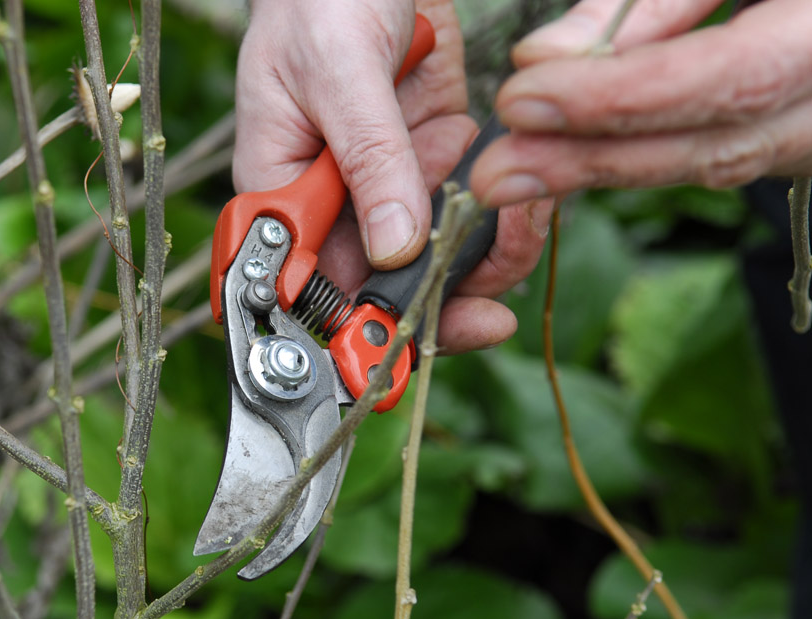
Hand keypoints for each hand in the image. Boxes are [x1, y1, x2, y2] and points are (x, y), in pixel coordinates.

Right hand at [234, 0, 551, 352]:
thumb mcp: (338, 72)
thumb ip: (368, 159)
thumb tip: (393, 249)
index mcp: (284, 193)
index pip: (307, 288)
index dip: (350, 332)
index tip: (400, 354)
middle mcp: (335, 203)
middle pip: (379, 291)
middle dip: (437, 308)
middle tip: (488, 318)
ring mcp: (389, 186)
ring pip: (436, 261)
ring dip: (484, 261)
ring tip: (521, 225)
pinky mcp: (437, 159)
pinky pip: (473, 215)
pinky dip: (507, 218)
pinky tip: (528, 201)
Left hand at [473, 0, 811, 206]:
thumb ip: (648, 2)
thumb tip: (541, 58)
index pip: (732, 78)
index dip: (624, 97)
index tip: (525, 97)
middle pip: (713, 147)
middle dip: (591, 160)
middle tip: (493, 174)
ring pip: (708, 164)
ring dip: (599, 169)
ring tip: (507, 175)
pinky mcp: (793, 140)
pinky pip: (709, 156)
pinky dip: (630, 156)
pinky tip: (557, 159)